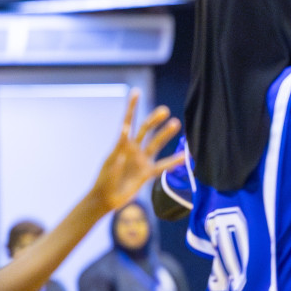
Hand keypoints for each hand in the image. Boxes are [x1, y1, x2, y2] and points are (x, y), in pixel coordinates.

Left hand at [89, 91, 183, 212]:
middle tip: (164, 111)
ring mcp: (141, 160)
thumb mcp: (111, 162)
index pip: (128, 121)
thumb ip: (120, 146)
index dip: (132, 107)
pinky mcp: (147, 173)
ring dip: (165, 134)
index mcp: (121, 144)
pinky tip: (185, 156)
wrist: (106, 198)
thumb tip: (125, 129)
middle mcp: (133, 149)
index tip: (136, 92)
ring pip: (156, 144)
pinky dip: (174, 162)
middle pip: (145, 130)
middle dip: (154, 120)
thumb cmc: (104, 180)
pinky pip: (162, 166)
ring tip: (176, 124)